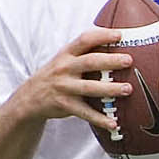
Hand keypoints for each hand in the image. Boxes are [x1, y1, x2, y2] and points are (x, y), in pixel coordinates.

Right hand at [18, 26, 133, 131]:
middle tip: (128, 60)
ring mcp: (64, 87)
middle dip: (110, 61)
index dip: (101, 36)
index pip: (84, 40)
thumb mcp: (65, 59)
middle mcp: (64, 68)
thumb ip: (85, 52)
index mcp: (66, 54)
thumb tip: (117, 41)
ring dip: (110, 89)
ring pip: (89, 87)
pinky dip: (100, 119)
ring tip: (128, 89)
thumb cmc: (57, 75)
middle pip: (89, 62)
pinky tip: (114, 123)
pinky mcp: (65, 105)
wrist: (30, 97)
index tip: (119, 35)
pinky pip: (85, 113)